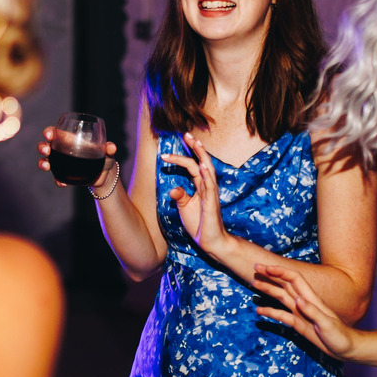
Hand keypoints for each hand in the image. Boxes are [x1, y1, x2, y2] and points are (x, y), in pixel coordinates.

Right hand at [35, 127, 116, 189]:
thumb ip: (109, 148)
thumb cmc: (105, 157)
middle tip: (46, 150)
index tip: (49, 134)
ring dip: (43, 163)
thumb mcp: (107, 152)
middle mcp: (62, 151)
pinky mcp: (64, 176)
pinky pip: (57, 178)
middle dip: (42, 147)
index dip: (49, 132)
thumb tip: (111, 147)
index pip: (55, 133)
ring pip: (46, 161)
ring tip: (47, 166)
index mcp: (70, 140)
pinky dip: (58, 180)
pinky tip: (63, 182)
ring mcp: (61, 164)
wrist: (105, 175)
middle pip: (47, 146)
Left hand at [161, 132, 228, 259]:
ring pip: (208, 170)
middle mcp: (207, 186)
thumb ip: (180, 196)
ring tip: (196, 143)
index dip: (180, 158)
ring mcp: (211, 194)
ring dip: (202, 156)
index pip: (192, 166)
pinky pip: (210, 187)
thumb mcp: (184, 207)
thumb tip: (173, 188)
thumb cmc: (199, 223)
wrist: (210, 241)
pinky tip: (203, 166)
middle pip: (202, 162)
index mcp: (201, 186)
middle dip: (195, 148)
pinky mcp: (212, 203)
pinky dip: (207, 175)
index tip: (165, 154)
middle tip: (186, 134)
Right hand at [254, 263, 357, 358]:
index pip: (293, 279)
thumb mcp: (327, 324)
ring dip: (268, 290)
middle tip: (254, 268)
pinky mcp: (298, 324)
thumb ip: (312, 312)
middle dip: (270, 275)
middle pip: (284, 285)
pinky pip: (281, 315)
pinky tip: (259, 310)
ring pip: (280, 297)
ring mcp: (300, 313)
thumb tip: (297, 300)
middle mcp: (303, 303)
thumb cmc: (340, 336)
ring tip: (253, 283)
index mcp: (311, 299)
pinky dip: (270, 311)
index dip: (280, 272)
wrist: (346, 348)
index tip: (266, 268)